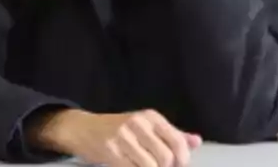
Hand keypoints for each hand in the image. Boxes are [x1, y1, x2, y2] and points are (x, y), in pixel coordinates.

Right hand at [34, 109, 201, 166]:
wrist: (81, 129)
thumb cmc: (118, 129)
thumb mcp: (145, 126)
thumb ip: (172, 135)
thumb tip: (196, 141)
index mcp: (150, 117)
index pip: (178, 142)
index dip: (181, 160)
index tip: (175, 165)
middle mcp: (137, 123)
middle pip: (166, 158)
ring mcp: (122, 136)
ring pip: (151, 166)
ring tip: (141, 165)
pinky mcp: (111, 150)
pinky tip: (130, 166)